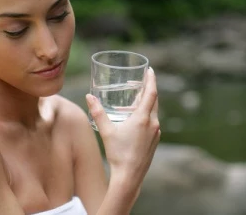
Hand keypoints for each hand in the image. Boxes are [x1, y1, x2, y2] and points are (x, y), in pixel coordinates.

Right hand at [86, 68, 160, 190]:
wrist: (130, 176)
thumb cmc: (118, 153)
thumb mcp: (106, 130)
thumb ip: (98, 112)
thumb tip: (89, 96)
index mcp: (143, 118)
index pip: (151, 93)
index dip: (151, 80)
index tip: (150, 71)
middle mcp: (153, 124)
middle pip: (154, 101)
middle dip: (149, 89)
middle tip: (142, 81)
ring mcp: (156, 133)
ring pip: (154, 112)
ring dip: (148, 103)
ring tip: (137, 99)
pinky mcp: (154, 141)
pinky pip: (153, 122)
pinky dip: (148, 115)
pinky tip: (137, 118)